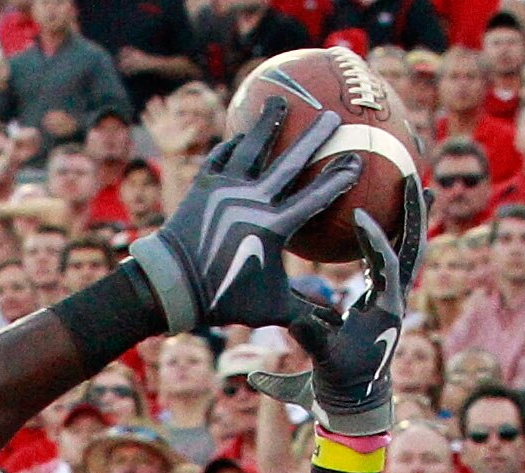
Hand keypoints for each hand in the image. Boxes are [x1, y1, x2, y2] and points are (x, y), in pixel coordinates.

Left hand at [129, 93, 362, 335]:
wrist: (168, 288)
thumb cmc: (223, 300)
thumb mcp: (269, 307)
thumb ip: (305, 309)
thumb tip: (336, 320)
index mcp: (272, 227)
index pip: (315, 197)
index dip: (337, 177)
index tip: (356, 158)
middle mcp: (251, 201)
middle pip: (290, 161)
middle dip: (314, 136)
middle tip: (333, 117)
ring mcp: (225, 190)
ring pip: (251, 147)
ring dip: (267, 123)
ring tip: (279, 101)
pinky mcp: (202, 186)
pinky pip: (220, 157)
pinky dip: (232, 144)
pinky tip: (239, 135)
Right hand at [270, 206, 415, 442]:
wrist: (358, 398)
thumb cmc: (340, 382)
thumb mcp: (323, 362)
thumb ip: (310, 340)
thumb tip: (284, 328)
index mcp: (386, 309)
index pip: (386, 264)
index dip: (374, 238)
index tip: (360, 215)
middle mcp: (397, 298)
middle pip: (413, 245)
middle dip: (414, 212)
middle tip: (413, 178)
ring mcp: (394, 296)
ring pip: (409, 248)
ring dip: (411, 217)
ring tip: (412, 186)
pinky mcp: (385, 297)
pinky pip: (394, 256)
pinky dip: (393, 232)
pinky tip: (386, 213)